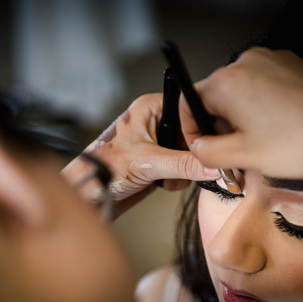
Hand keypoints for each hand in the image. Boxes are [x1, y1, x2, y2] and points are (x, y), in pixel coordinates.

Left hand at [62, 93, 218, 219]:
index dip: (202, 126)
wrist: (89, 194)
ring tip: (167, 178)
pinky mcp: (157, 162)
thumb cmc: (103, 168)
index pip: (190, 107)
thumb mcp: (148, 163)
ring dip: (184, 170)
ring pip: (190, 153)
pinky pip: (182, 168)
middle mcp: (155, 122)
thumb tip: (212, 166)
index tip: (210, 144)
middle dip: (193, 154)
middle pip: (193, 133)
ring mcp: (157, 143)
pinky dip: (177, 179)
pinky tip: (163, 184)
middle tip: (194, 167)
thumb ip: (184, 164)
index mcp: (150, 108)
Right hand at [180, 47, 302, 216]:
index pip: (190, 102)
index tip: (201, 147)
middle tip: (234, 153)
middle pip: (216, 96)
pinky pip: (265, 85)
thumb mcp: (243, 156)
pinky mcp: (293, 65)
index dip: (191, 130)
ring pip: (241, 91)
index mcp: (227, 83)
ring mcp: (272, 61)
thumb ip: (208, 152)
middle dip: (220, 125)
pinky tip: (280, 129)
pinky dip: (264, 106)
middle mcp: (247, 64)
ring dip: (242, 117)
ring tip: (262, 144)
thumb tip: (198, 148)